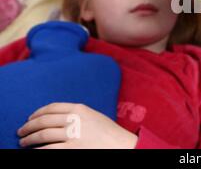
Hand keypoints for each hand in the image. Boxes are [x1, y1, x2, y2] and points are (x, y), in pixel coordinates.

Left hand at [17, 103, 137, 148]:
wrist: (122, 145)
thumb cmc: (110, 133)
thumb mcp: (94, 116)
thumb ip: (78, 114)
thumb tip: (58, 119)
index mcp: (80, 109)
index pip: (52, 107)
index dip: (38, 113)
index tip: (30, 118)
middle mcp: (75, 119)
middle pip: (44, 120)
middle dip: (29, 126)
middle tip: (21, 131)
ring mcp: (73, 135)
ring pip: (42, 135)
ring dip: (29, 139)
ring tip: (23, 142)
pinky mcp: (72, 149)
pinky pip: (48, 149)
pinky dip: (38, 150)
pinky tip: (34, 151)